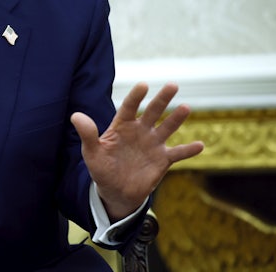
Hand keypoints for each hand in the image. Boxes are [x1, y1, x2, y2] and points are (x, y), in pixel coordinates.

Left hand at [70, 82, 203, 221]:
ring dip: (177, 119)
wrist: (116, 191)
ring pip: (167, 128)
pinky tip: (200, 145)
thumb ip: (87, 134)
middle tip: (172, 85)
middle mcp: (140, 131)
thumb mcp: (91, 153)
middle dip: (162, 99)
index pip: (129, 107)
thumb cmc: (102, 169)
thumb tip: (75, 116)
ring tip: (186, 108)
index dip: (135, 97)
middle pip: (153, 112)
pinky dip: (188, 150)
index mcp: (122, 126)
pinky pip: (178, 153)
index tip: (143, 85)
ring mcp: (153, 144)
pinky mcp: (162, 160)